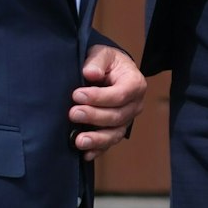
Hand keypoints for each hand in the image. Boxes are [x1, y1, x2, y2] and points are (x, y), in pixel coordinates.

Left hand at [71, 43, 146, 160]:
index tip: (77, 94)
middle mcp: (134, 105)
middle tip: (73, 113)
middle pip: (117, 116)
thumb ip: (96, 62)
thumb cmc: (107, 62)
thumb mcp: (103, 54)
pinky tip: (85, 154)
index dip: (99, 97)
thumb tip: (90, 74)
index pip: (120, 94)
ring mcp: (127, 120)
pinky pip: (109, 143)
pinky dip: (98, 150)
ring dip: (96, 139)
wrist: (110, 72)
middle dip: (94, 116)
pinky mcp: (117, 130)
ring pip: (115, 134)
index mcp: (135, 84)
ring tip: (78, 140)